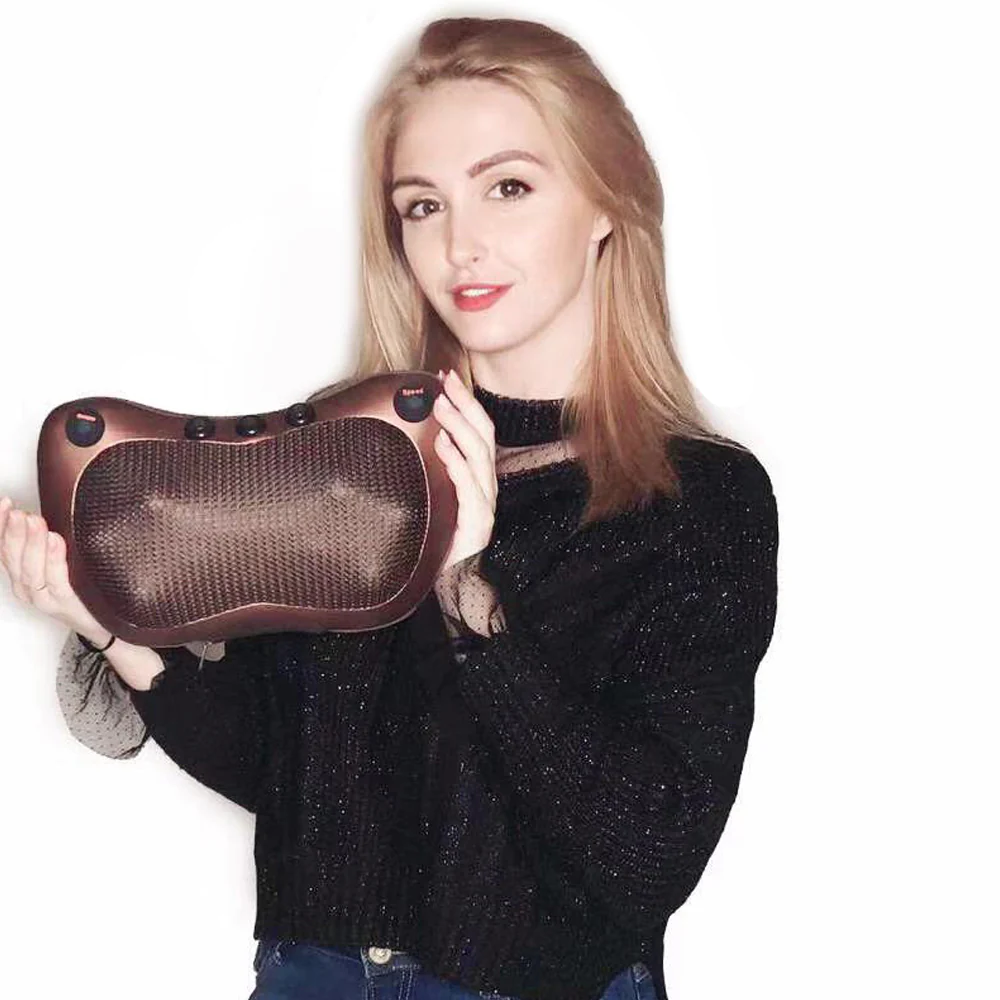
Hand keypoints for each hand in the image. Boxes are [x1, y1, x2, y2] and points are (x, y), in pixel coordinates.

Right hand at [0, 495, 106, 636]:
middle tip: (18, 511)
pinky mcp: (65, 605)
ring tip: (34, 521)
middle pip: (12, 557)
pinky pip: (56, 582)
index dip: (0, 525)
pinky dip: (54, 560)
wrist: (105, 624)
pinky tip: (56, 541)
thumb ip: (50, 538)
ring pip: (30, 570)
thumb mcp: (60, 561)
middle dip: (13, 531)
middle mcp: (27, 588)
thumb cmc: (82, 589)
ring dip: (31, 543)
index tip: (4, 503)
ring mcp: (44, 598)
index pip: (3, 547)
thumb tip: (47, 506)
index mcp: (22, 574)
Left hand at [433, 368, 496, 574]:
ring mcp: (484, 506)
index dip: (465, 403)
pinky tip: (443, 445)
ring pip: (479, 456)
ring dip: (460, 426)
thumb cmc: (438, 546)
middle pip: (483, 436)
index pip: (477, 432)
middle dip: (465, 405)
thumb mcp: (430, 501)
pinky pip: (470, 488)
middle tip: (445, 383)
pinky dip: (457, 463)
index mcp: (475, 480)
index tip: (446, 378)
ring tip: (441, 405)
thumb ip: (428, 473)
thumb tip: (410, 440)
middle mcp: (484, 488)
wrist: (450, 588)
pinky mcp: (477, 524)